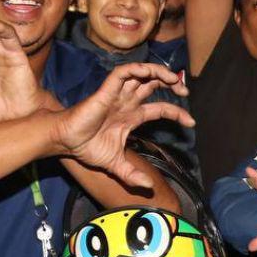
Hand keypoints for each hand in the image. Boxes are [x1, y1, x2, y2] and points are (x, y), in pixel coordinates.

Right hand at [52, 62, 193, 188]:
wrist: (65, 143)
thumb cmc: (86, 148)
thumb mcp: (116, 165)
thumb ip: (132, 175)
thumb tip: (148, 186)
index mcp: (131, 116)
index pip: (159, 108)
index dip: (176, 112)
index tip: (191, 122)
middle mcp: (126, 102)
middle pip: (153, 85)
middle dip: (171, 84)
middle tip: (184, 91)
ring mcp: (117, 95)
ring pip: (141, 74)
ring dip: (158, 73)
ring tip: (174, 79)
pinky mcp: (105, 90)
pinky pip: (122, 73)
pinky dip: (136, 70)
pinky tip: (149, 74)